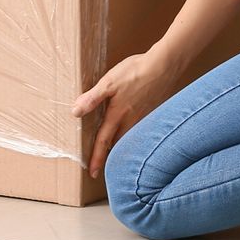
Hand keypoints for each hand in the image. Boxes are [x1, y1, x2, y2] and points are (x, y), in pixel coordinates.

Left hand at [72, 49, 181, 177]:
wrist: (164, 66)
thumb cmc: (134, 72)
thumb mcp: (108, 82)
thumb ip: (92, 98)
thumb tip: (75, 112)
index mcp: (118, 115)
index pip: (104, 142)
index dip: (97, 158)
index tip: (93, 173)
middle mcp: (132, 121)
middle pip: (118, 144)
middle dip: (110, 156)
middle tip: (103, 168)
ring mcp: (144, 117)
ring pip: (130, 137)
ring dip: (122, 147)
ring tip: (116, 153)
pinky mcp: (153, 112)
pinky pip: (140, 129)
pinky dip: (133, 135)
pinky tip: (132, 131)